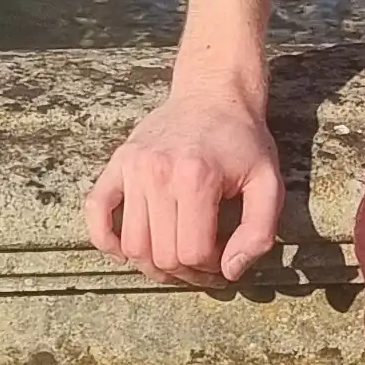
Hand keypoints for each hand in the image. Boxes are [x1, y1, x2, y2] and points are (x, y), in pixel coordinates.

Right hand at [84, 77, 283, 287]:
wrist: (214, 93)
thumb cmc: (243, 140)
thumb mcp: (268, 183)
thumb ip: (259, 232)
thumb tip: (230, 271)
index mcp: (197, 178)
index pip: (193, 253)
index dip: (212, 269)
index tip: (222, 261)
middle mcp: (159, 173)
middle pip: (162, 255)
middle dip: (186, 271)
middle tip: (202, 264)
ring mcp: (134, 166)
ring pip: (132, 243)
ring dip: (153, 264)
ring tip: (175, 258)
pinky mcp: (119, 161)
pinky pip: (96, 210)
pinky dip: (105, 239)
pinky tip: (125, 251)